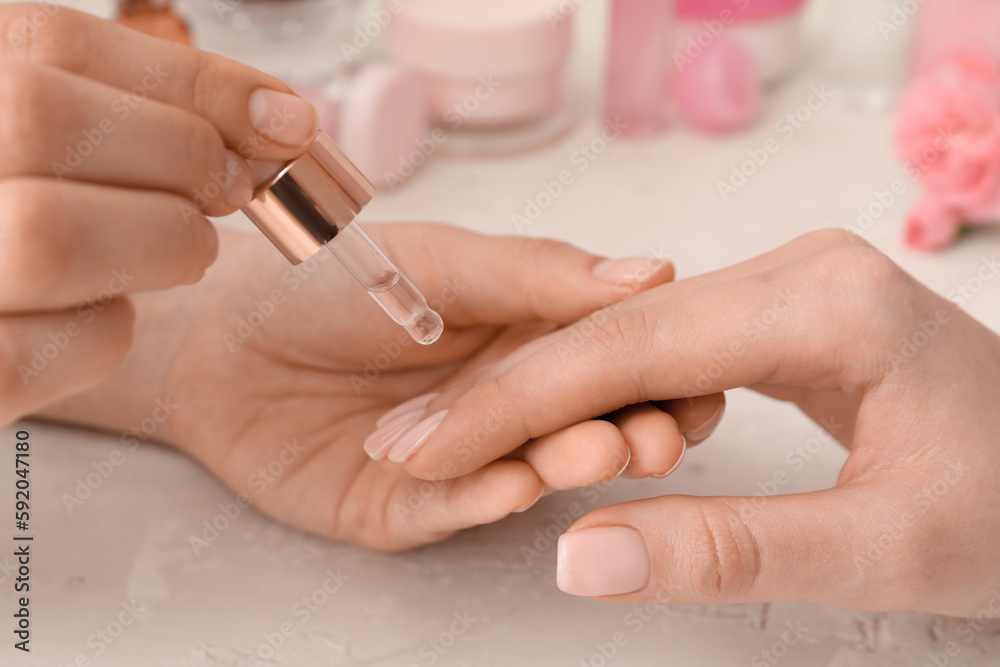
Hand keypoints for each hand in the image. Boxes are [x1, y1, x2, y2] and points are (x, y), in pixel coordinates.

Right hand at [0, 5, 318, 423]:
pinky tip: (104, 316)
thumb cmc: (32, 213)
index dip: (194, 82)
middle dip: (180, 158)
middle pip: (42, 118)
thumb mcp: (66, 146)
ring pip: (48, 235)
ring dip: (162, 245)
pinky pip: (29, 355)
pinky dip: (99, 338)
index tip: (286, 121)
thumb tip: (284, 122)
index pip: (53, 44)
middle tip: (231, 192)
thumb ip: (150, 119)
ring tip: (185, 253)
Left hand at [40, 224, 677, 550]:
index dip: (659, 374)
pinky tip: (512, 484)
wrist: (220, 340)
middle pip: (587, 425)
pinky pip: (456, 509)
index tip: (694, 382)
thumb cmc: (325, 285)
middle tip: (652, 436)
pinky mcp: (410, 508)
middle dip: (628, 433)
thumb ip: (535, 273)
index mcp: (528, 336)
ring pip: (531, 470)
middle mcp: (508, 404)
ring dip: (566, 466)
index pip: (615, 360)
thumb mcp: (437, 259)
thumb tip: (653, 273)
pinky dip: (487, 499)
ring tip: (591, 452)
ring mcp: (464, 459)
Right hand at [384, 229, 999, 615]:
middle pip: (615, 333)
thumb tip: (579, 556)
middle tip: (409, 448)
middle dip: (507, 395)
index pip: (628, 350)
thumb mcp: (886, 552)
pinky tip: (544, 427)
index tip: (427, 450)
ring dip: (542, 396)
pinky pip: (664, 352)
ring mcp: (788, 288)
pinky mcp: (782, 320)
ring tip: (454, 442)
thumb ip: (731, 553)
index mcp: (823, 303)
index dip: (515, 404)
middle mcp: (796, 271)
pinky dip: (597, 396)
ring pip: (629, 340)